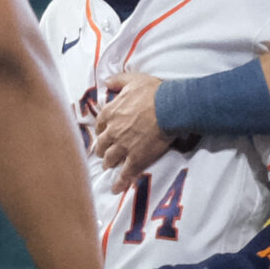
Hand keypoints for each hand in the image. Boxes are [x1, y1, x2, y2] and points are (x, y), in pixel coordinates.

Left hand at [95, 73, 171, 192]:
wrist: (169, 107)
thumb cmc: (153, 92)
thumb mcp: (133, 79)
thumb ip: (117, 80)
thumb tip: (105, 82)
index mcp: (110, 113)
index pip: (100, 125)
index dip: (102, 130)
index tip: (103, 134)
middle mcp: (112, 131)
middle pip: (102, 144)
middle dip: (102, 149)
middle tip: (104, 153)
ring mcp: (123, 146)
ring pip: (110, 159)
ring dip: (109, 163)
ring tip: (109, 166)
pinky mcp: (136, 158)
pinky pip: (125, 173)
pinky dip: (119, 182)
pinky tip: (116, 188)